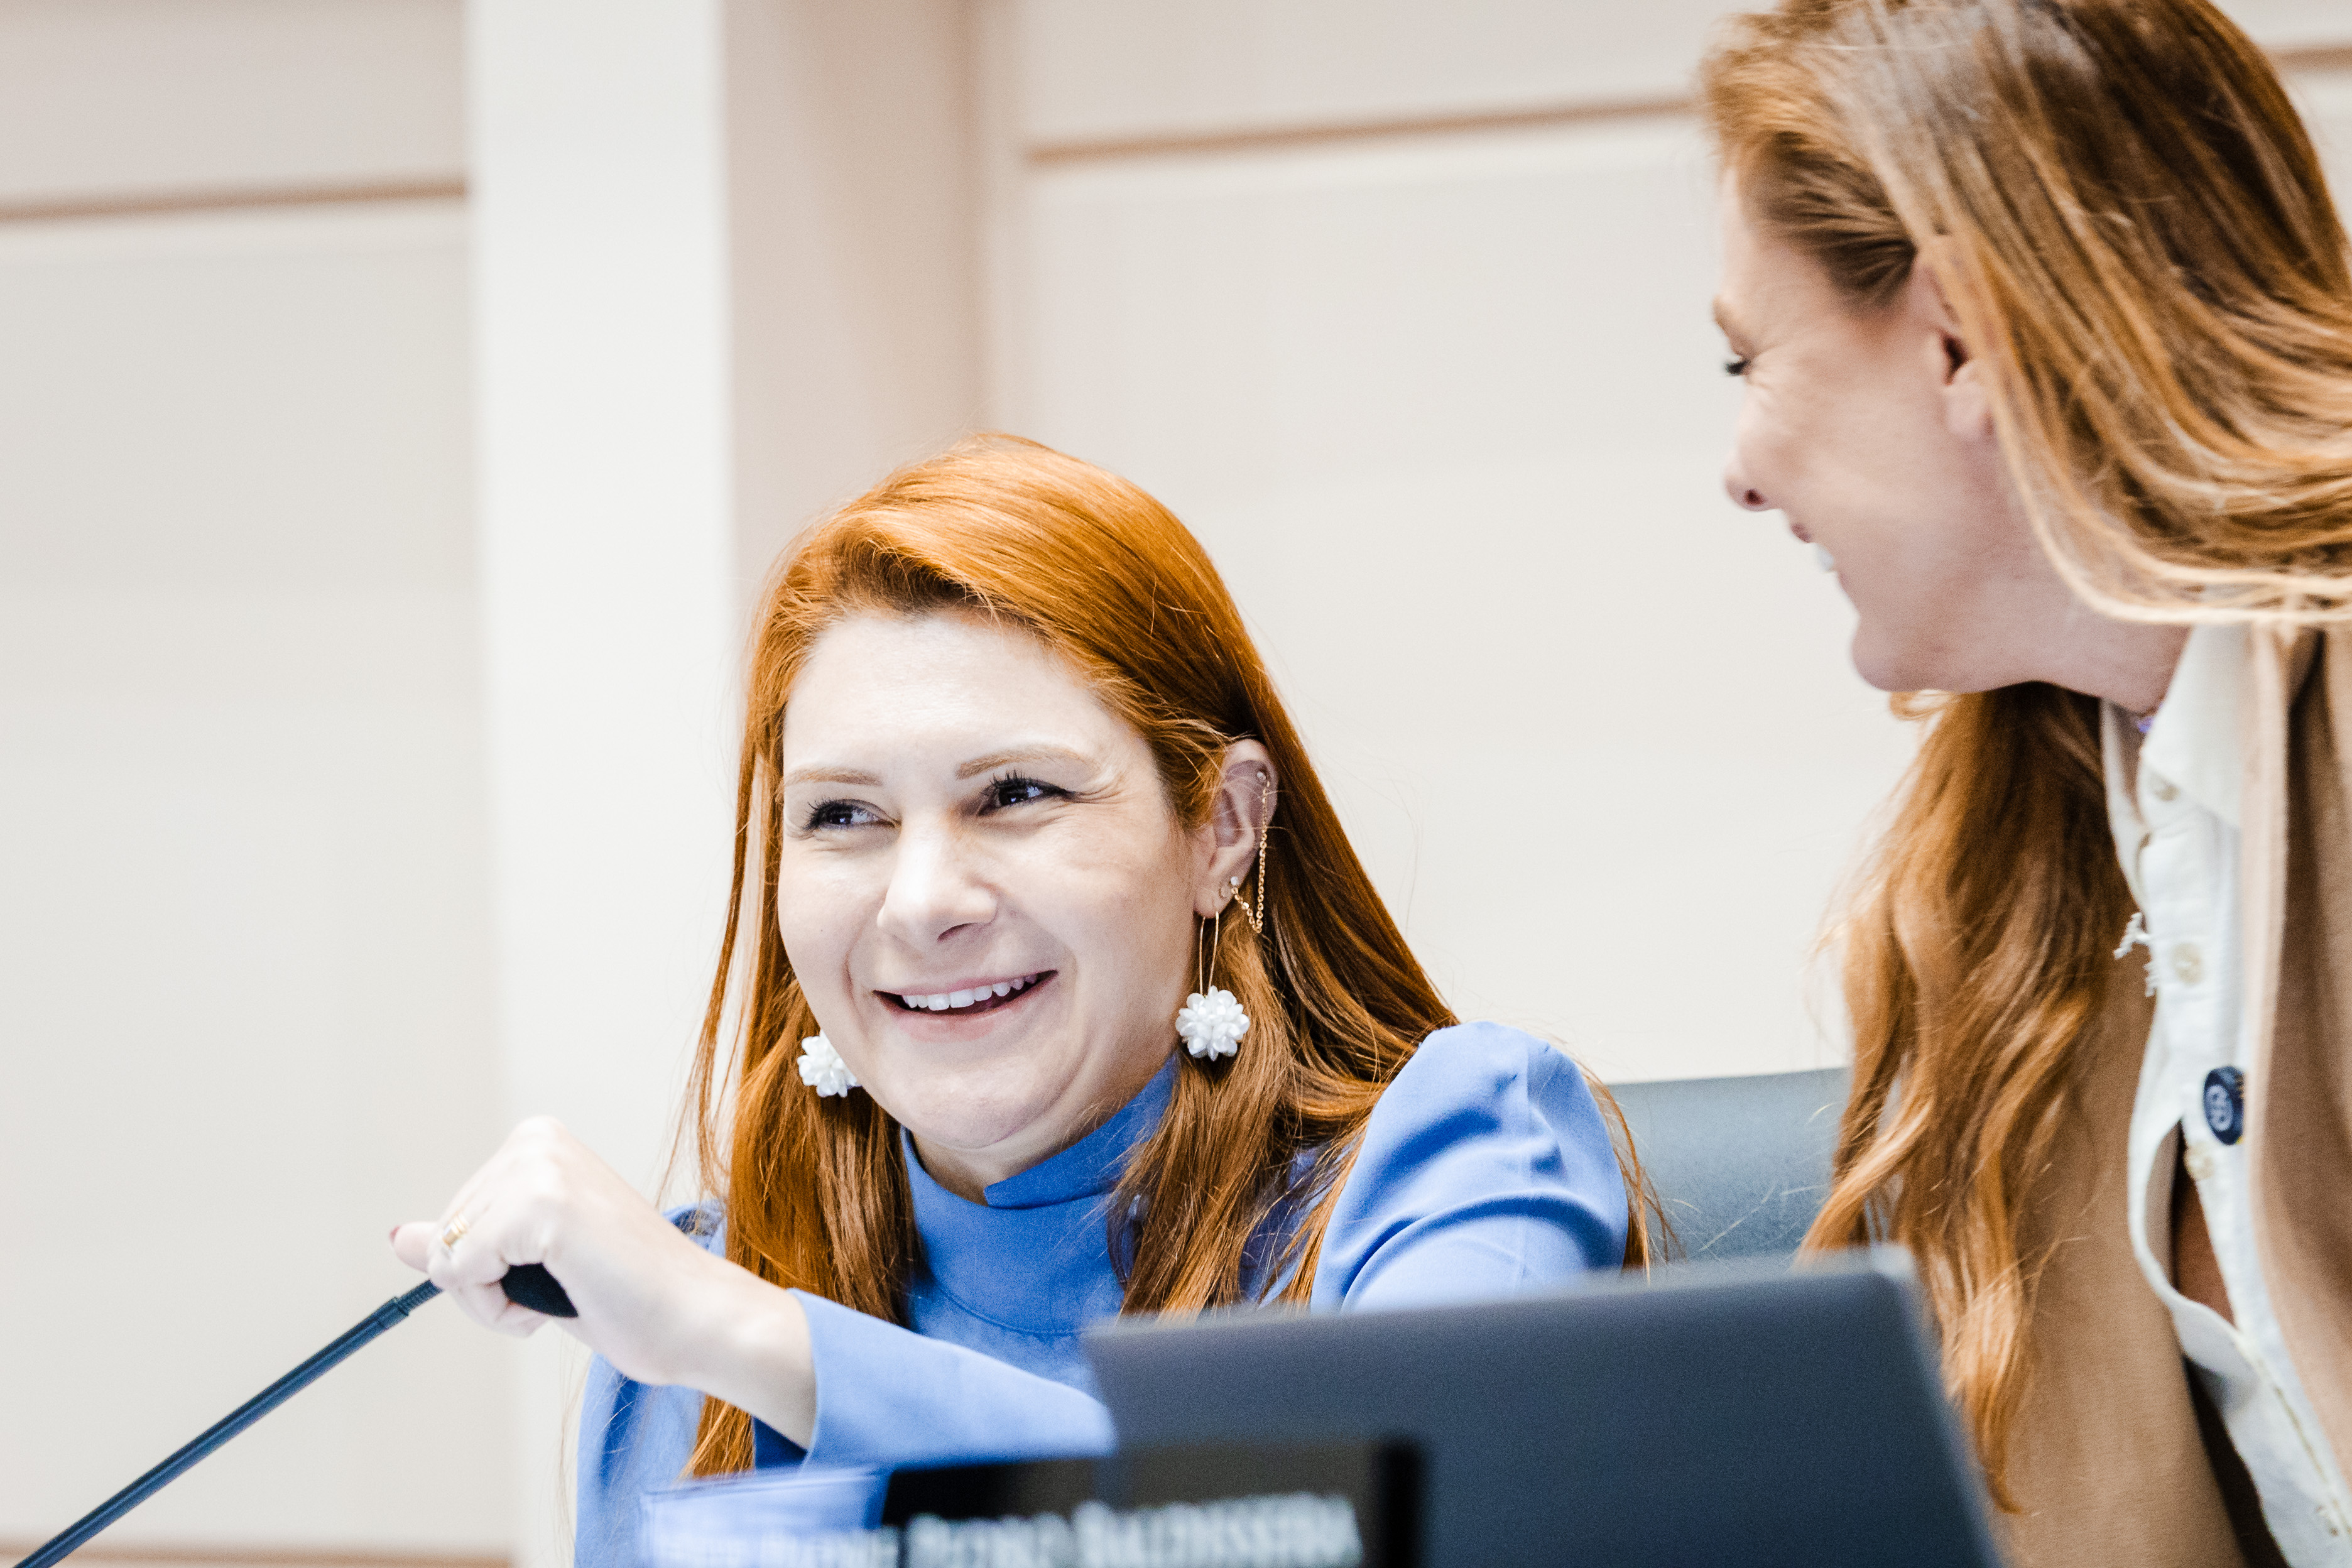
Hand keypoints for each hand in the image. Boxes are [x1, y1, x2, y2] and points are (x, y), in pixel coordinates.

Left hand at [390, 1119, 817, 1440]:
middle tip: (566, 1287)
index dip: (489, 1269)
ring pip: (448, 1260)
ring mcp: (540, 1170)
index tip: (558, 1271)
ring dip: (496, 1301)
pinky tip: (565, 1298)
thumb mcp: (531, 1263)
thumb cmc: (629, 1295)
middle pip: (444, 1238)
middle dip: (487, 1286)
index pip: (454, 1220)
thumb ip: (468, 1243)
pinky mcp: (541, 1208)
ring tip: (569, 1290)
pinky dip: (501, 1310)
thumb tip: (402, 1239)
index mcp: (538, 1142)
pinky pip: (464, 1274)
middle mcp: (535, 1141)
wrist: (696, 1318)